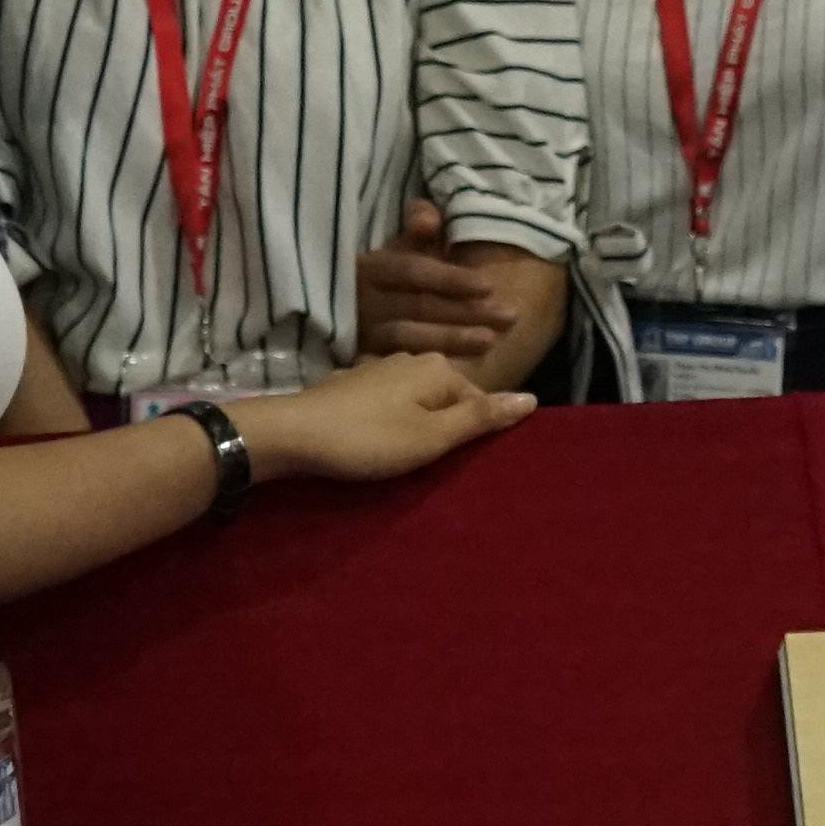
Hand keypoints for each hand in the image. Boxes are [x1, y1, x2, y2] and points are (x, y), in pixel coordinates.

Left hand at [247, 352, 533, 484]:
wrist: (292, 434)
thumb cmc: (370, 439)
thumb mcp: (433, 436)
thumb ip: (481, 417)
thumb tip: (532, 398)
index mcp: (439, 368)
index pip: (479, 400)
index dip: (474, 434)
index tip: (458, 464)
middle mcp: (412, 359)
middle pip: (447, 398)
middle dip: (446, 429)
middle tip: (432, 466)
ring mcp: (378, 369)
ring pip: (416, 402)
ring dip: (416, 429)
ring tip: (404, 461)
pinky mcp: (352, 385)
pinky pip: (388, 406)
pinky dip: (388, 425)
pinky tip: (374, 446)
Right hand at [351, 199, 520, 365]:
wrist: (351, 314)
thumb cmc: (388, 278)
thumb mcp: (400, 247)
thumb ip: (419, 226)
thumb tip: (428, 217)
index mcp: (372, 268)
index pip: (412, 272)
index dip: (450, 279)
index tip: (489, 286)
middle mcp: (364, 302)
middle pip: (417, 307)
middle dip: (465, 312)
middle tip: (509, 317)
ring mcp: (362, 336)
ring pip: (407, 340)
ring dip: (451, 340)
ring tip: (490, 341)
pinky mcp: (363, 365)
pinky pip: (397, 370)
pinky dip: (428, 370)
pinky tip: (460, 373)